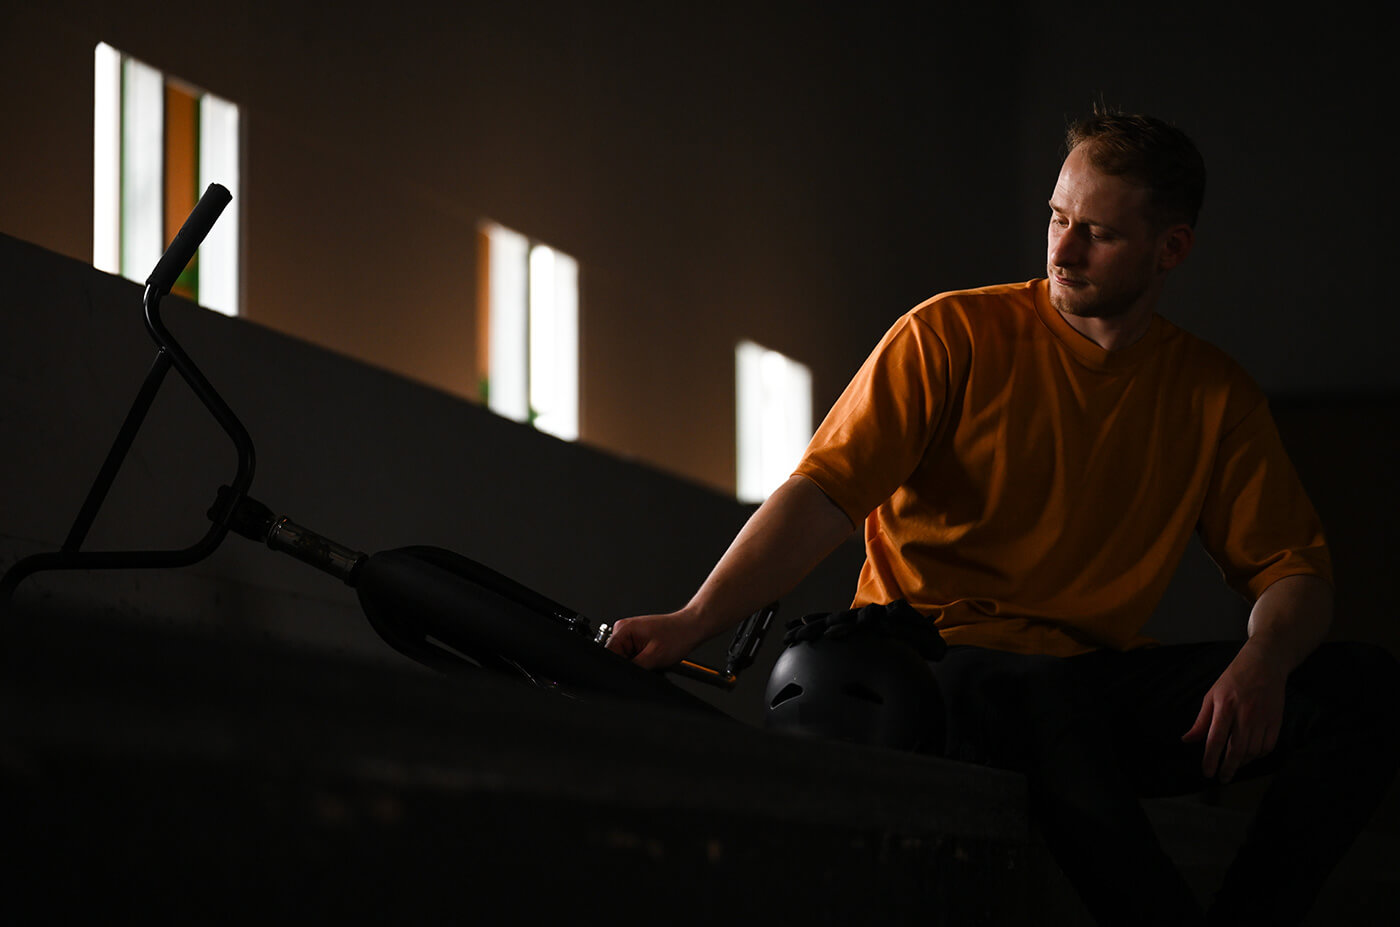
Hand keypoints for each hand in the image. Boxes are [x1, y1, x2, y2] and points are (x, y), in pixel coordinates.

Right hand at [605, 612, 708, 670]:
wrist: (691, 628)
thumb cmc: (678, 635)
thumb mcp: (654, 656)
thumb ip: (634, 667)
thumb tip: (622, 676)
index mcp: (623, 629)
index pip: (609, 655)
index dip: (619, 668)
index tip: (634, 671)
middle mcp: (624, 629)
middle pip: (618, 658)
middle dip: (632, 666)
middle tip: (650, 663)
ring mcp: (631, 635)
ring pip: (627, 659)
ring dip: (639, 664)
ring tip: (654, 659)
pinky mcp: (638, 640)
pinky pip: (634, 656)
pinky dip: (643, 661)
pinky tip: (654, 658)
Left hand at [1181, 643, 1287, 783]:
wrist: (1264, 665)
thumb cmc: (1233, 679)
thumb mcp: (1212, 695)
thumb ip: (1201, 721)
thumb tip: (1187, 740)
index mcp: (1225, 707)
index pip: (1215, 739)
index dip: (1210, 759)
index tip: (1207, 773)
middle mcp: (1245, 715)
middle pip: (1236, 750)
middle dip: (1228, 768)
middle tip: (1222, 778)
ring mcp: (1262, 719)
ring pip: (1253, 751)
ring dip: (1242, 763)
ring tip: (1233, 766)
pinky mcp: (1276, 721)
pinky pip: (1268, 746)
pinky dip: (1258, 756)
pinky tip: (1250, 756)